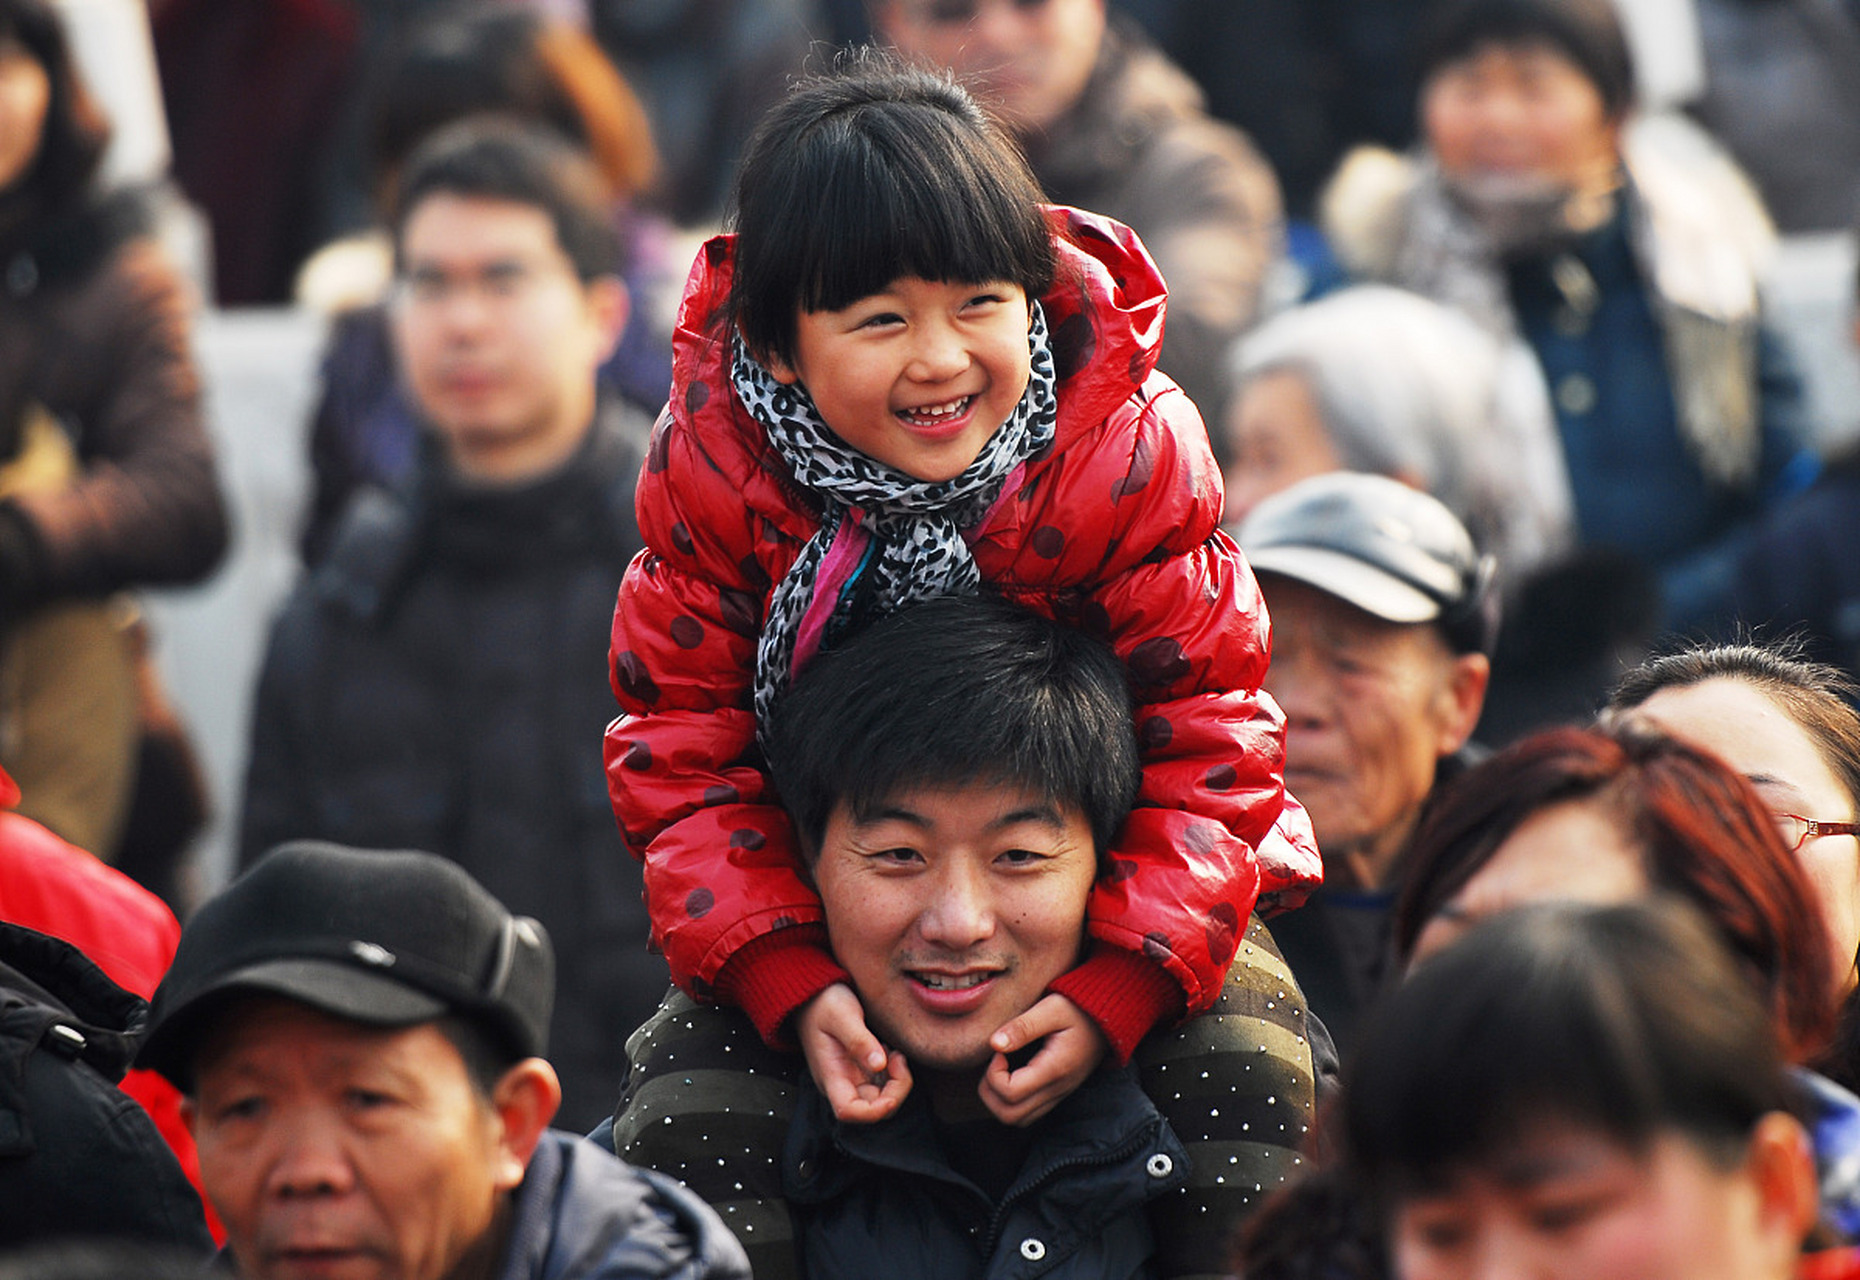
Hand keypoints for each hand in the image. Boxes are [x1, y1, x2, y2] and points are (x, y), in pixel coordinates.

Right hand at [797, 982, 912, 1122]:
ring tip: (895, 1053)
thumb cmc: (823, 1003)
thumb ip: (859, 1040)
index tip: (892, 1093)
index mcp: (831, 1075)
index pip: (848, 1111)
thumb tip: (880, 1064)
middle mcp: (841, 1083)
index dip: (874, 1112)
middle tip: (898, 1059)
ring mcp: (852, 1078)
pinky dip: (894, 1075)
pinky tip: (891, 1053)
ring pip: (881, 1099)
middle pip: (872, 1108)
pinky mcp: (861, 1071)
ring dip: (896, 1082)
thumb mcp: (841, 1014)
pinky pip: (882, 1085)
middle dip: (895, 1091)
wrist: (814, 996)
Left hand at [979, 993, 1105, 1126]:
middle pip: (1010, 1116)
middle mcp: (1057, 1089)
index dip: (993, 1074)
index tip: (998, 1050)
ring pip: (1018, 1119)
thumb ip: (1022, 1026)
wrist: (1108, 1019)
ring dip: (998, 1100)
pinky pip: (1028, 1114)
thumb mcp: (1051, 1007)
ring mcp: (1058, 1095)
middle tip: (995, 1063)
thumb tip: (994, 1043)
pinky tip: (1012, 1075)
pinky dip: (1011, 1102)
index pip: (1011, 1093)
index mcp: (1054, 1069)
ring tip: (1001, 1070)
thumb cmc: (1078, 1009)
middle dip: (990, 1092)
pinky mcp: (1058, 1094)